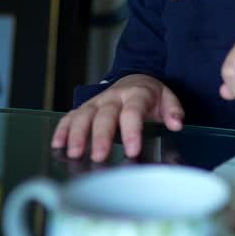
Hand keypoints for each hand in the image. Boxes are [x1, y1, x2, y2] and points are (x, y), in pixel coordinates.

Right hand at [50, 74, 183, 161]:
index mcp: (136, 94)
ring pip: (83, 115)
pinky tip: (57, 144)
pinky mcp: (84, 108)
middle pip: (105, 116)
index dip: (131, 132)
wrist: (135, 79)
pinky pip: (70, 116)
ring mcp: (96, 102)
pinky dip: (62, 129)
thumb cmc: (150, 95)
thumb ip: (173, 111)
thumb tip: (177, 124)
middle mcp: (113, 97)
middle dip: (100, 137)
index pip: (132, 113)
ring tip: (74, 153)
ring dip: (77, 134)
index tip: (132, 151)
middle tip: (99, 157)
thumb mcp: (168, 98)